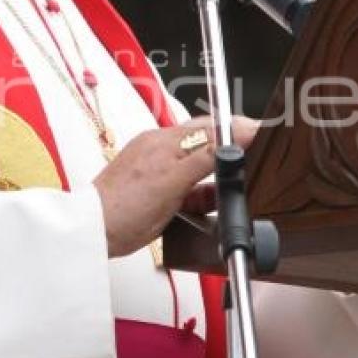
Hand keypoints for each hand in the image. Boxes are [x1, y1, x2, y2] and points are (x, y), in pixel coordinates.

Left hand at [92, 115, 257, 257]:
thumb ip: (208, 156)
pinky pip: (188, 186)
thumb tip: (237, 134)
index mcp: (164, 139)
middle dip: (230, 154)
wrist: (95, 232)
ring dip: (216, 179)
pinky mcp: (157, 189)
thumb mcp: (174, 181)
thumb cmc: (124, 207)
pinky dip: (202, 195)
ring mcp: (158, 169)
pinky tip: (208, 206)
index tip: (262, 136)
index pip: (211, 126)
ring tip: (230, 190)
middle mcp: (161, 149)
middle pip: (207, 143)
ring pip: (199, 167)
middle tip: (251, 165)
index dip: (238, 130)